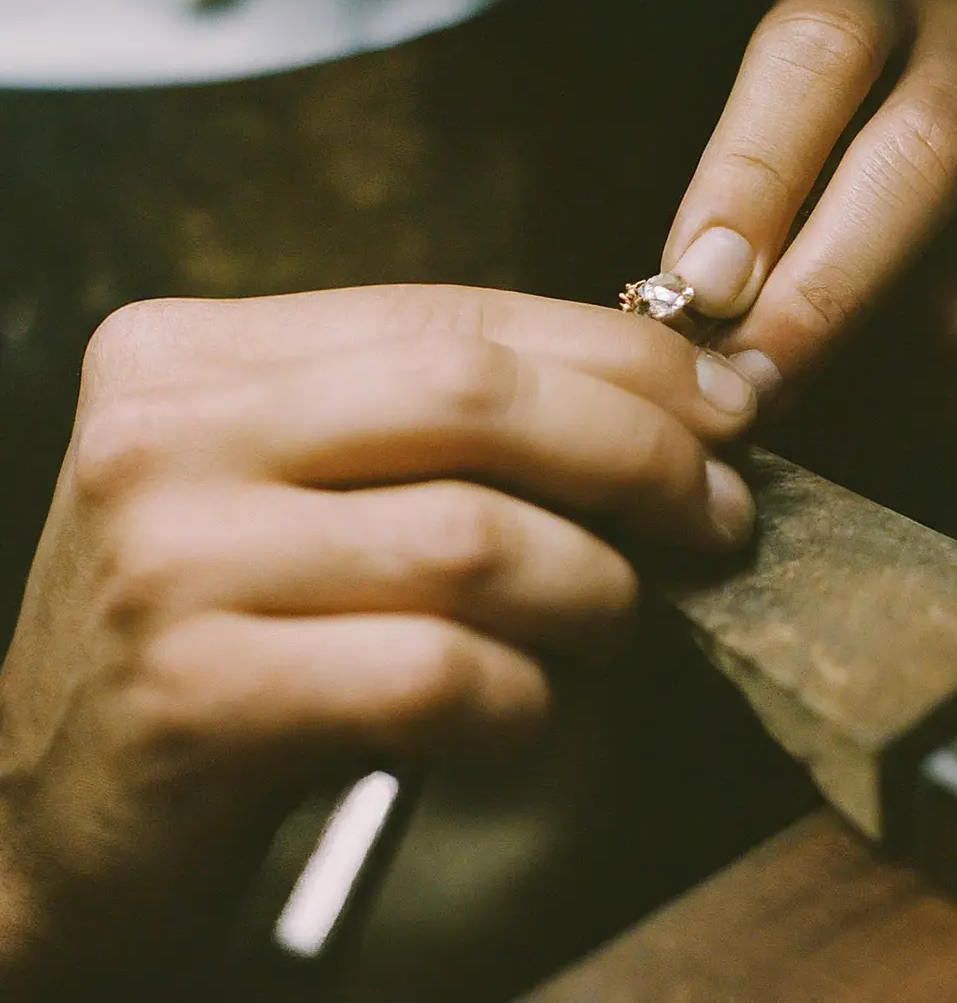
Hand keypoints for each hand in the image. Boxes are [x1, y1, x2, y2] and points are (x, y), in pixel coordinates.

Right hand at [0, 286, 754, 994]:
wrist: (56, 810)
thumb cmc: (225, 628)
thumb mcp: (303, 488)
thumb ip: (442, 430)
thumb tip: (665, 400)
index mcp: (199, 350)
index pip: (453, 314)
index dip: (615, 355)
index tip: (722, 403)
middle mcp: (168, 431)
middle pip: (472, 397)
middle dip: (637, 453)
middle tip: (720, 512)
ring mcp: (170, 558)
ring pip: (473, 539)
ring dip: (596, 590)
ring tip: (623, 621)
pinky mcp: (194, 695)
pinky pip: (437, 673)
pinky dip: (525, 699)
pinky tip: (527, 711)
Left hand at [663, 0, 956, 419]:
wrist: (942, 272)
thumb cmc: (809, 231)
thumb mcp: (749, 203)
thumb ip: (723, 235)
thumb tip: (696, 298)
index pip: (822, 44)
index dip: (754, 175)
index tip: (700, 293)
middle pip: (931, 143)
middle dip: (827, 288)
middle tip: (754, 383)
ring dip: (894, 369)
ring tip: (831, 405)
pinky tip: (923, 417)